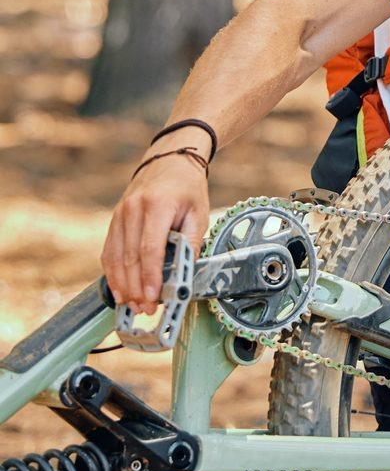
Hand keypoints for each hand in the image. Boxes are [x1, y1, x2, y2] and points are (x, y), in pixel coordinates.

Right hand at [101, 154, 209, 313]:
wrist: (168, 160)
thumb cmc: (187, 189)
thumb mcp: (199, 214)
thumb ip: (190, 243)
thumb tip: (185, 275)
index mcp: (156, 206)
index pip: (150, 249)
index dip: (150, 276)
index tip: (152, 297)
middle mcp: (132, 209)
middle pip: (130, 256)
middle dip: (135, 287)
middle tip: (144, 310)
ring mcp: (119, 214)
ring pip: (115, 256)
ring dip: (122, 284)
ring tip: (131, 306)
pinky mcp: (115, 219)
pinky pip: (109, 250)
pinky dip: (112, 272)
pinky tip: (119, 289)